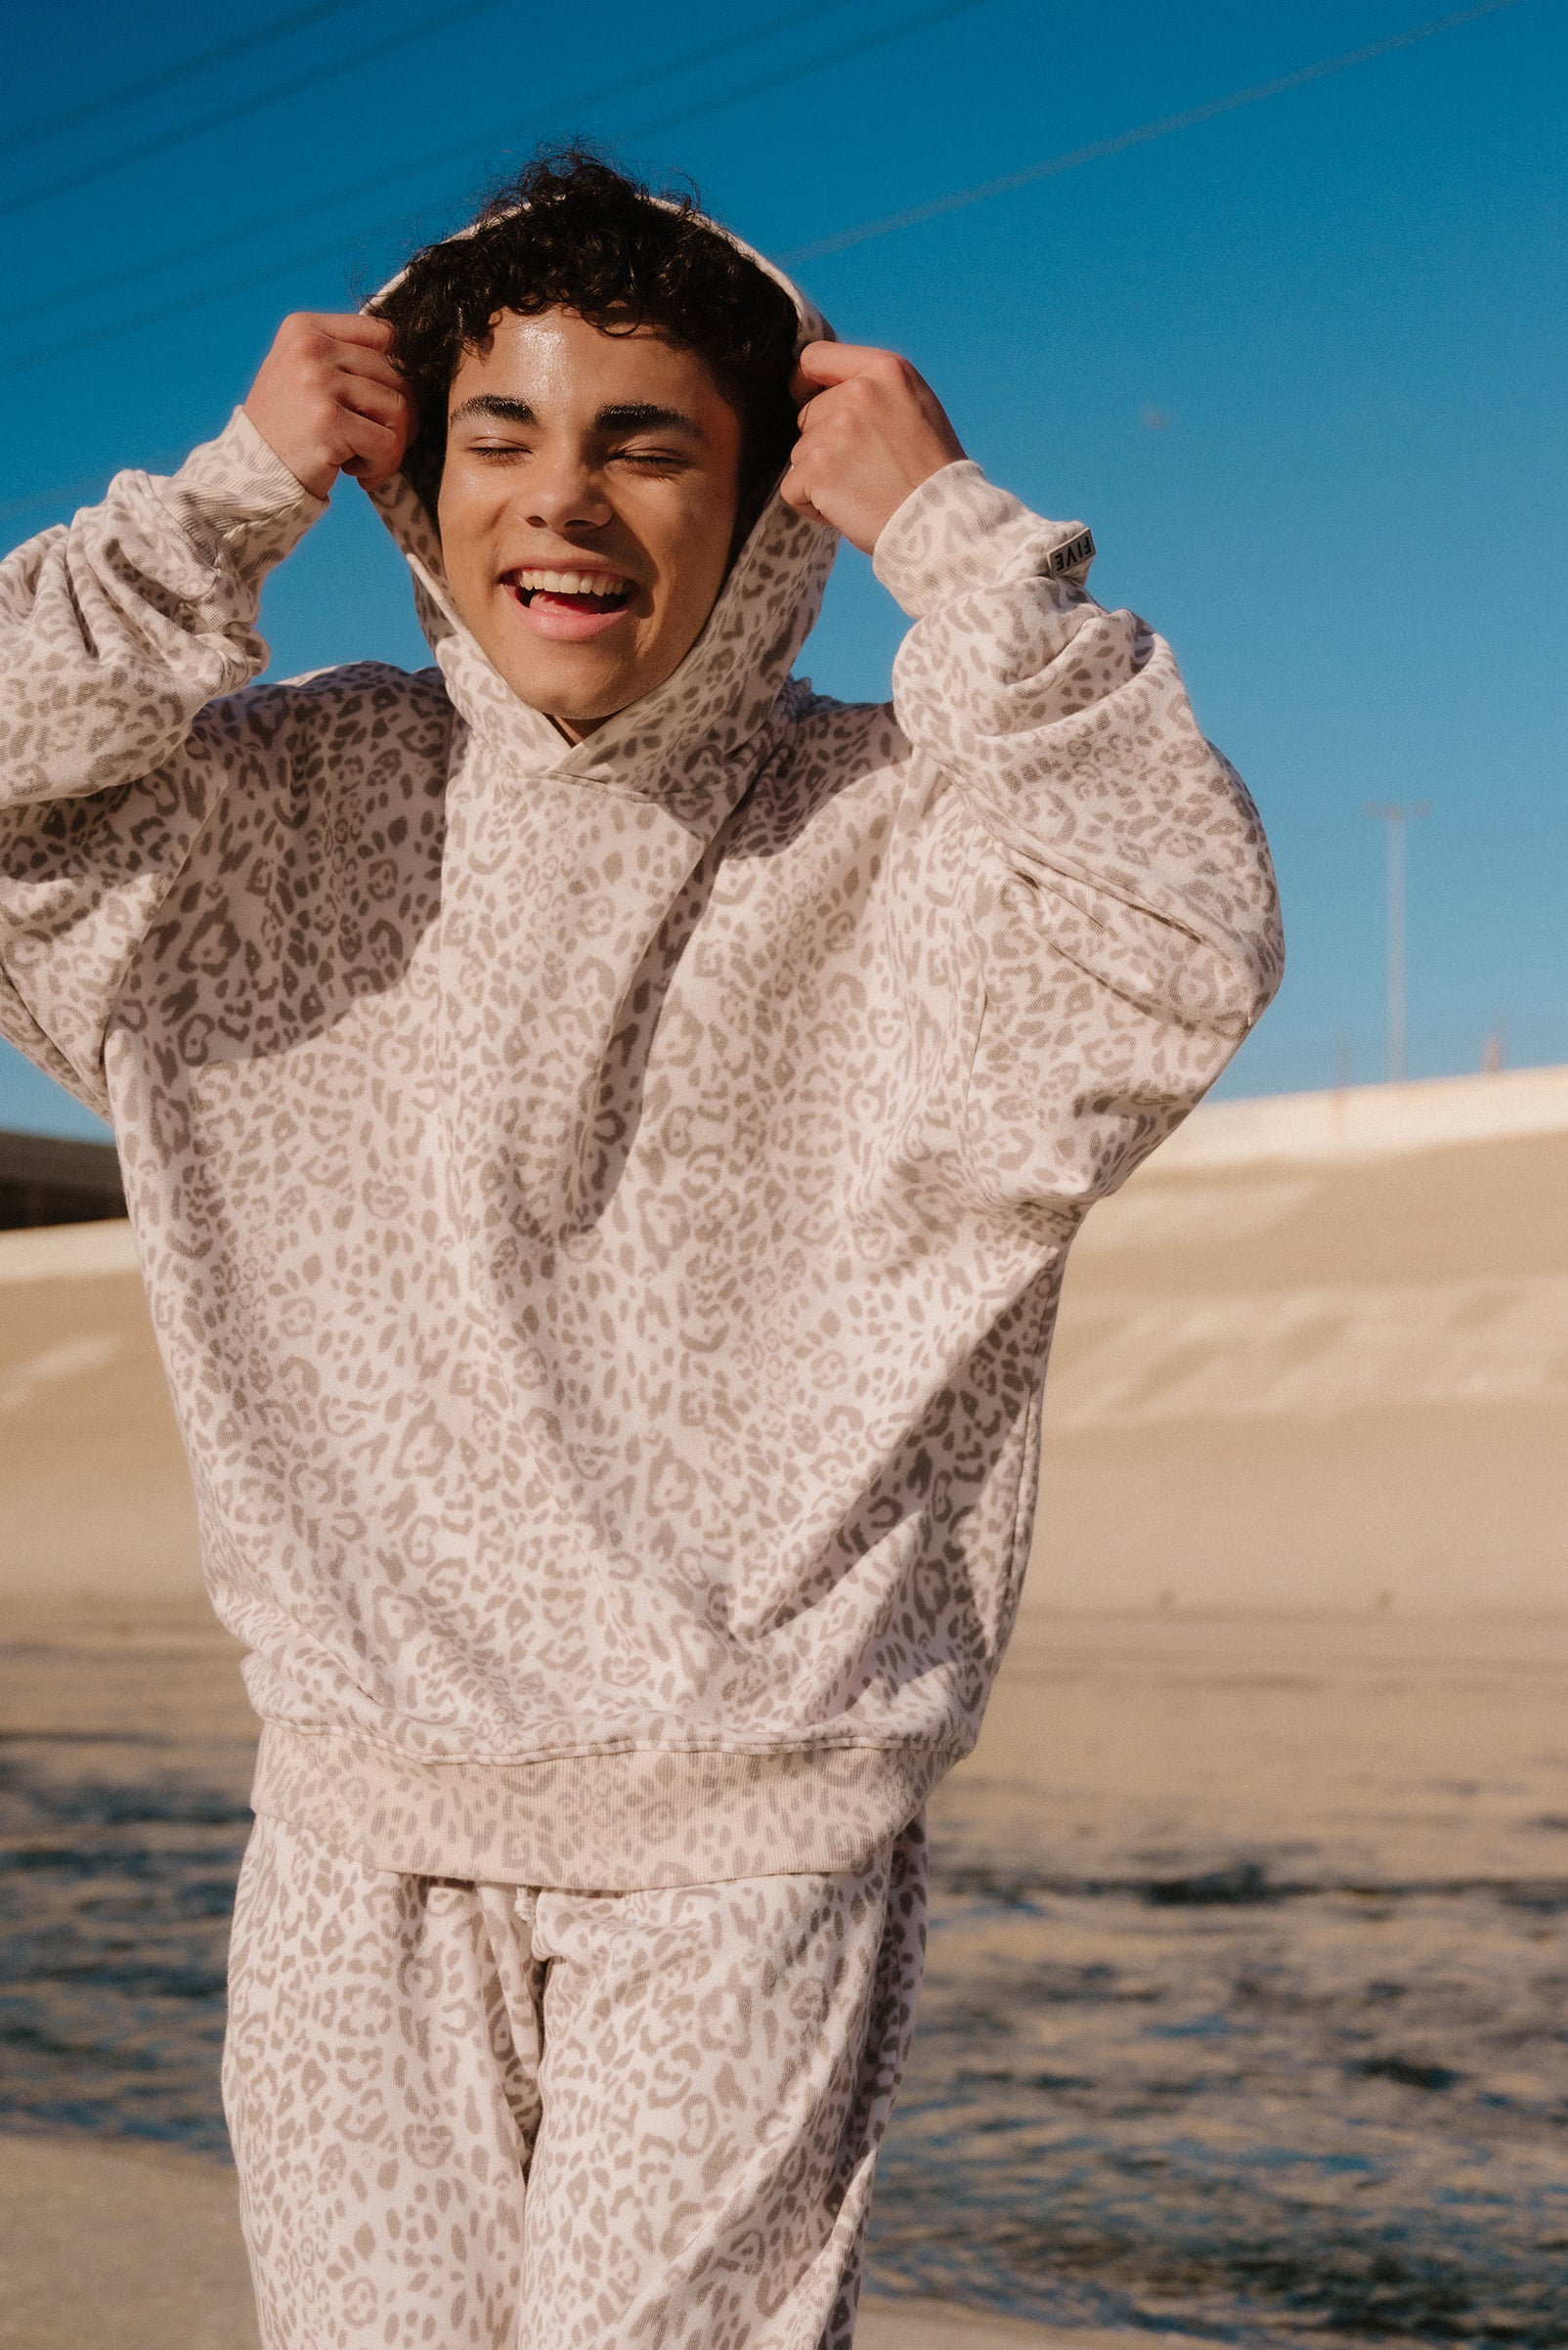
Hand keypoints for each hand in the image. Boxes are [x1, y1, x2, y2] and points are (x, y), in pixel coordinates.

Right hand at [243, 312, 413, 499]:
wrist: (252, 473)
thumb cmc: (290, 428)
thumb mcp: (307, 374)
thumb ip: (348, 357)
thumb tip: (415, 362)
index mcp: (306, 328)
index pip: (385, 334)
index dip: (399, 373)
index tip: (384, 405)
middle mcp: (311, 347)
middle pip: (397, 374)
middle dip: (399, 418)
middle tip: (378, 444)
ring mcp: (318, 382)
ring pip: (398, 408)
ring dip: (392, 444)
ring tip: (363, 459)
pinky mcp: (329, 421)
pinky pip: (388, 442)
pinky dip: (381, 465)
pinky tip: (356, 472)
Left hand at [779, 341, 965, 553]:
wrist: (942, 521)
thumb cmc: (931, 471)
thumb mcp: (915, 404)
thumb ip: (872, 388)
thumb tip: (819, 389)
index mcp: (885, 369)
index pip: (815, 358)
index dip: (806, 383)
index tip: (809, 401)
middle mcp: (858, 392)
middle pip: (807, 415)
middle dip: (825, 444)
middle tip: (867, 469)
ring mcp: (835, 431)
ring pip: (800, 454)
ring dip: (821, 478)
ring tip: (864, 491)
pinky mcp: (818, 469)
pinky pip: (793, 488)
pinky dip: (813, 506)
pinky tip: (849, 510)